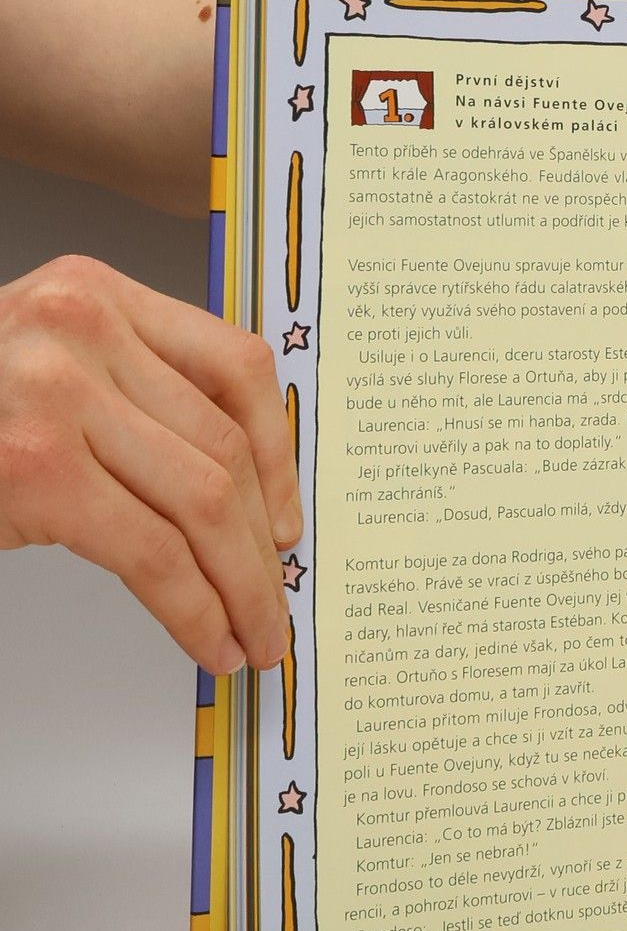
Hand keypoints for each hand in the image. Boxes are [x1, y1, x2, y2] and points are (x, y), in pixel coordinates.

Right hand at [0, 256, 299, 673]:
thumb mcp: (49, 369)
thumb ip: (135, 396)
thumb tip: (246, 493)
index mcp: (96, 291)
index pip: (236, 366)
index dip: (278, 455)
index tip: (288, 519)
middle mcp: (81, 327)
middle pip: (223, 445)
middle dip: (261, 541)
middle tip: (276, 597)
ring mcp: (55, 395)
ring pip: (203, 502)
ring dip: (241, 584)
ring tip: (255, 632)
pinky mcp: (35, 469)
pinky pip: (153, 552)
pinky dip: (194, 608)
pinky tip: (209, 638)